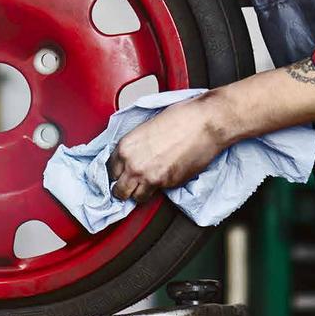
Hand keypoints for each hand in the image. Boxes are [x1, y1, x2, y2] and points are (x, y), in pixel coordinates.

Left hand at [107, 96, 224, 201]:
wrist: (205, 122)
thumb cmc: (181, 117)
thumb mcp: (146, 127)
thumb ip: (135, 146)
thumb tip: (133, 157)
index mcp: (125, 146)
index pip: (109, 170)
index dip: (117, 173)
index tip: (121, 175)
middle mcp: (133, 164)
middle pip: (118, 190)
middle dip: (124, 189)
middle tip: (131, 185)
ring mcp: (149, 177)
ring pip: (135, 198)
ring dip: (139, 193)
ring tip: (147, 186)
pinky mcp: (167, 184)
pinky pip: (156, 194)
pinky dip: (159, 190)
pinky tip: (165, 178)